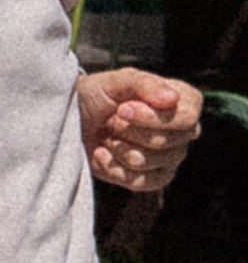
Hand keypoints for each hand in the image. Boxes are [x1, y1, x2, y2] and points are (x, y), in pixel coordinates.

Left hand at [80, 65, 201, 193]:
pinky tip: (101, 153)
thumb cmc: (101, 94)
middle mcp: (185, 132)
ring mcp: (171, 158)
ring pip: (146, 163)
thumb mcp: (118, 81)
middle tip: (111, 120)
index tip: (123, 108)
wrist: (78, 117)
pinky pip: (138, 182)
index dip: (151, 118)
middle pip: (163, 142)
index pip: (185, 119)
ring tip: (108, 133)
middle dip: (127, 130)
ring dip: (117, 147)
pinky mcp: (154, 179)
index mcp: (185, 102)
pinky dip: (112, 167)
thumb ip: (145, 84)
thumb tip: (173, 99)